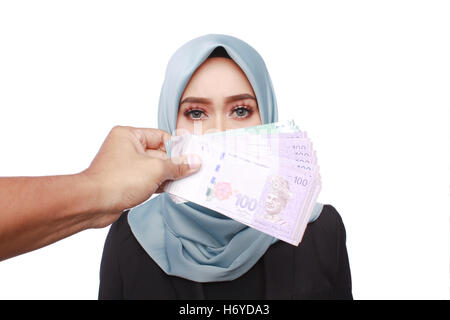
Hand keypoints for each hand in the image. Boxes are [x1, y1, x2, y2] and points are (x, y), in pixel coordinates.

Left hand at [81, 125, 200, 226]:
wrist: (92, 204)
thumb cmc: (116, 181)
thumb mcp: (155, 170)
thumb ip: (177, 165)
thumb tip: (193, 162)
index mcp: (129, 135)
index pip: (161, 136)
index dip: (178, 147)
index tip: (192, 156)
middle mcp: (126, 147)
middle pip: (159, 152)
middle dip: (175, 163)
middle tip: (193, 170)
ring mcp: (125, 165)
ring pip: (154, 168)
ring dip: (169, 175)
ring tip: (186, 181)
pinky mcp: (125, 182)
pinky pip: (148, 180)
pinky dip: (160, 184)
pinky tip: (173, 189)